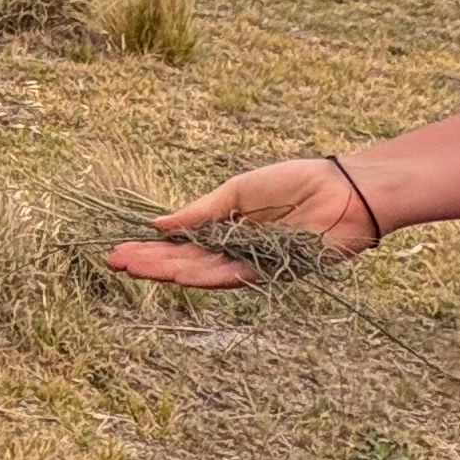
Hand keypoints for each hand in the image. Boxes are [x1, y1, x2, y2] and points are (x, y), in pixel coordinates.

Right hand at [108, 154, 378, 289]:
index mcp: (226, 228)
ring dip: (167, 272)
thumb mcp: (238, 191)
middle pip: (185, 261)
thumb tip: (160, 225)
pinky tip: (177, 274)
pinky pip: (231, 276)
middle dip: (149, 262)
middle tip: (115, 262)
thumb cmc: (297, 183)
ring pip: (201, 273)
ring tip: (134, 269)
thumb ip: (201, 212)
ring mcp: (250, 264)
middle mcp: (234, 250)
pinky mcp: (270, 273)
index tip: (120, 248)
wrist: (345, 192)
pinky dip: (203, 276)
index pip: (180, 243)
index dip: (150, 247)